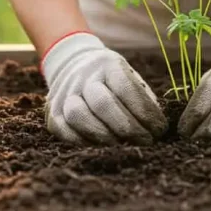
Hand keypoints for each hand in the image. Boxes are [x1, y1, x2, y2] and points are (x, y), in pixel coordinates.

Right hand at [42, 32, 166, 144]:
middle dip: (128, 128)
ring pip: (78, 115)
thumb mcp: (130, 77)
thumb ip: (143, 99)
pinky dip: (83, 142)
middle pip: (102, 103)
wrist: (74, 64)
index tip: (159, 129)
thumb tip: (157, 129)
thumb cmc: (112, 79)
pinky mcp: (52, 111)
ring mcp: (64, 92)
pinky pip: (63, 129)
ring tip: (122, 145)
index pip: (126, 88)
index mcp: (107, 64)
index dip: (145, 112)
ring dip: (103, 136)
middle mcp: (83, 75)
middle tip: (145, 141)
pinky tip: (101, 146)